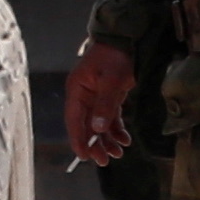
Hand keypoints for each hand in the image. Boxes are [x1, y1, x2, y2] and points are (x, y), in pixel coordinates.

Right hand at [65, 45, 135, 166]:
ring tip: (119, 153)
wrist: (125, 39)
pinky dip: (117, 129)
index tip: (84, 157)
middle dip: (95, 144)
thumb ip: (105, 104)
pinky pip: (110, 118)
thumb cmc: (114, 57)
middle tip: (105, 160)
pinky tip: (125, 139)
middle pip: (86, 126)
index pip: (74, 120)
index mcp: (77, 91)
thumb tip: (98, 129)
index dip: (78, 139)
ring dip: (107, 139)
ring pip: (99, 125)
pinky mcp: (109, 97)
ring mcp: (96, 97)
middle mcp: (84, 96)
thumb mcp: (111, 80)